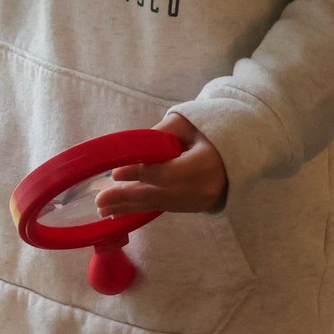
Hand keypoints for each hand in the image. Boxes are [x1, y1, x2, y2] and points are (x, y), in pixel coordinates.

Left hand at [94, 112, 227, 216]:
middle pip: (160, 195)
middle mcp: (203, 189)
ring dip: (130, 207)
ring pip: (159, 204)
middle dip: (127, 198)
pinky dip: (141, 208)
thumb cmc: (205, 132)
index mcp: (204, 164)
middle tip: (100, 201)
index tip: (115, 173)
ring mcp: (198, 202)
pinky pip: (163, 207)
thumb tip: (133, 146)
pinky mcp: (192, 207)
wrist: (234, 153)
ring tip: (103, 210)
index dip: (140, 173)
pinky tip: (120, 211)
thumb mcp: (185, 123)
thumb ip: (161, 133)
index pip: (167, 172)